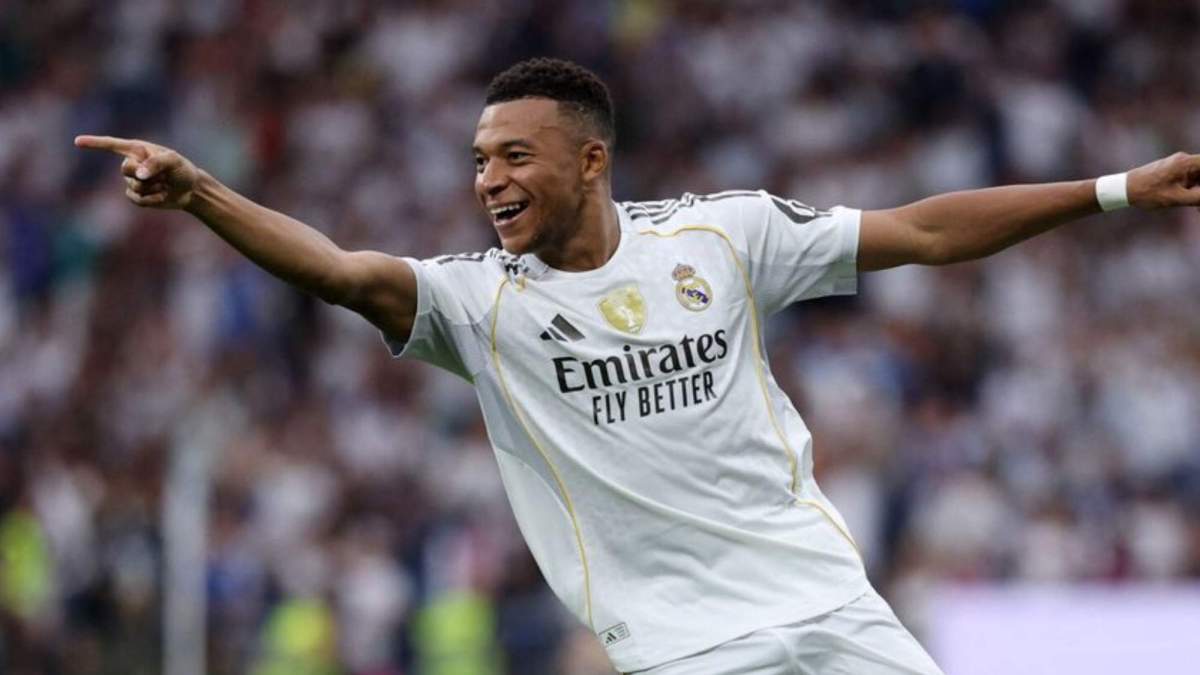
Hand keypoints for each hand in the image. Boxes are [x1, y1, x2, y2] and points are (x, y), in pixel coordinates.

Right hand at [74, 135, 199, 209]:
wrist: (190, 189)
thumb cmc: (182, 169)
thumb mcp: (174, 161)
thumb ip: (156, 163)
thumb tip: (138, 174)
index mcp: (137, 149)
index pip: (112, 145)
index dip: (94, 143)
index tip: (77, 141)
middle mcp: (132, 163)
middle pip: (125, 170)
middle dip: (144, 175)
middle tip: (163, 176)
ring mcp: (133, 180)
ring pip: (133, 186)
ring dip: (152, 187)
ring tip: (165, 183)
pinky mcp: (137, 195)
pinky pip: (136, 199)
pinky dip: (151, 199)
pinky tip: (162, 195)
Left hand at [1127, 152, 1199, 209]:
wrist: (1122, 189)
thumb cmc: (1147, 193)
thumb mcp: (1176, 198)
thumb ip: (1199, 198)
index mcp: (1185, 163)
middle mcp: (1183, 161)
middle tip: (1198, 206)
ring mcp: (1177, 166)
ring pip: (1199, 177)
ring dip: (1199, 192)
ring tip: (1196, 209)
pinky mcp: (1172, 172)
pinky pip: (1189, 180)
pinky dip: (1193, 191)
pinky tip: (1194, 206)